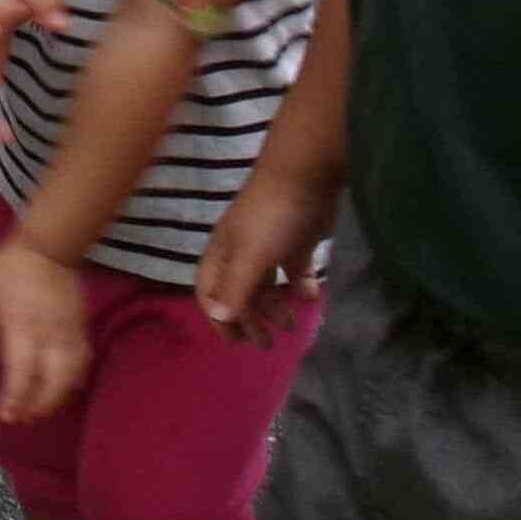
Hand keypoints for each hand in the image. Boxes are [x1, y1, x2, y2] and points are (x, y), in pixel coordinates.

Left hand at [0, 241, 92, 423]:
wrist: (47, 249)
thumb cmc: (8, 272)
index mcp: (22, 327)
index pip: (22, 372)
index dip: (15, 398)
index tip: (5, 416)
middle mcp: (51, 335)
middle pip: (54, 382)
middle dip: (39, 406)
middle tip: (21, 419)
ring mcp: (70, 334)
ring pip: (73, 376)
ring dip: (58, 399)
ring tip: (39, 411)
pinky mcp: (83, 330)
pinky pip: (84, 364)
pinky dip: (74, 382)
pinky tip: (61, 391)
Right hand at [197, 165, 331, 344]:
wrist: (307, 175)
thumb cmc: (272, 216)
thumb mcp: (250, 255)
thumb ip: (236, 288)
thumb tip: (218, 318)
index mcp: (223, 255)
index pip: (210, 293)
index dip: (219, 318)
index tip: (237, 341)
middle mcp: (242, 253)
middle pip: (238, 294)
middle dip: (249, 320)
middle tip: (266, 344)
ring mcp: (269, 247)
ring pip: (266, 286)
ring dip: (275, 308)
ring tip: (290, 325)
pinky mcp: (296, 242)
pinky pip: (294, 272)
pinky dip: (301, 287)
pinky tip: (311, 297)